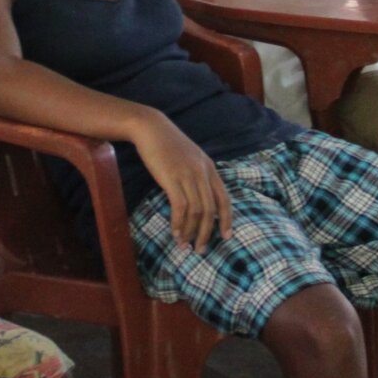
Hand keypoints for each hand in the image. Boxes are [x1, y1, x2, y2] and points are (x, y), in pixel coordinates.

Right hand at [130, 114, 232, 251]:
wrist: (151, 128)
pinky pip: (180, 207)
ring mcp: (188, 175)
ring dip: (191, 231)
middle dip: (207, 233)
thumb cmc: (168, 144)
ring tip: (184, 245)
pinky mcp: (172, 178)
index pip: (224, 198)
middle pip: (211, 209)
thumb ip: (197, 174)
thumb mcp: (190, 157)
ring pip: (196, 211)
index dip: (227, 219)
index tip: (226, 236)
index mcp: (209, 168)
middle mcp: (203, 173)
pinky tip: (174, 232)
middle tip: (201, 249)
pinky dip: (178, 222)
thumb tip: (199, 197)